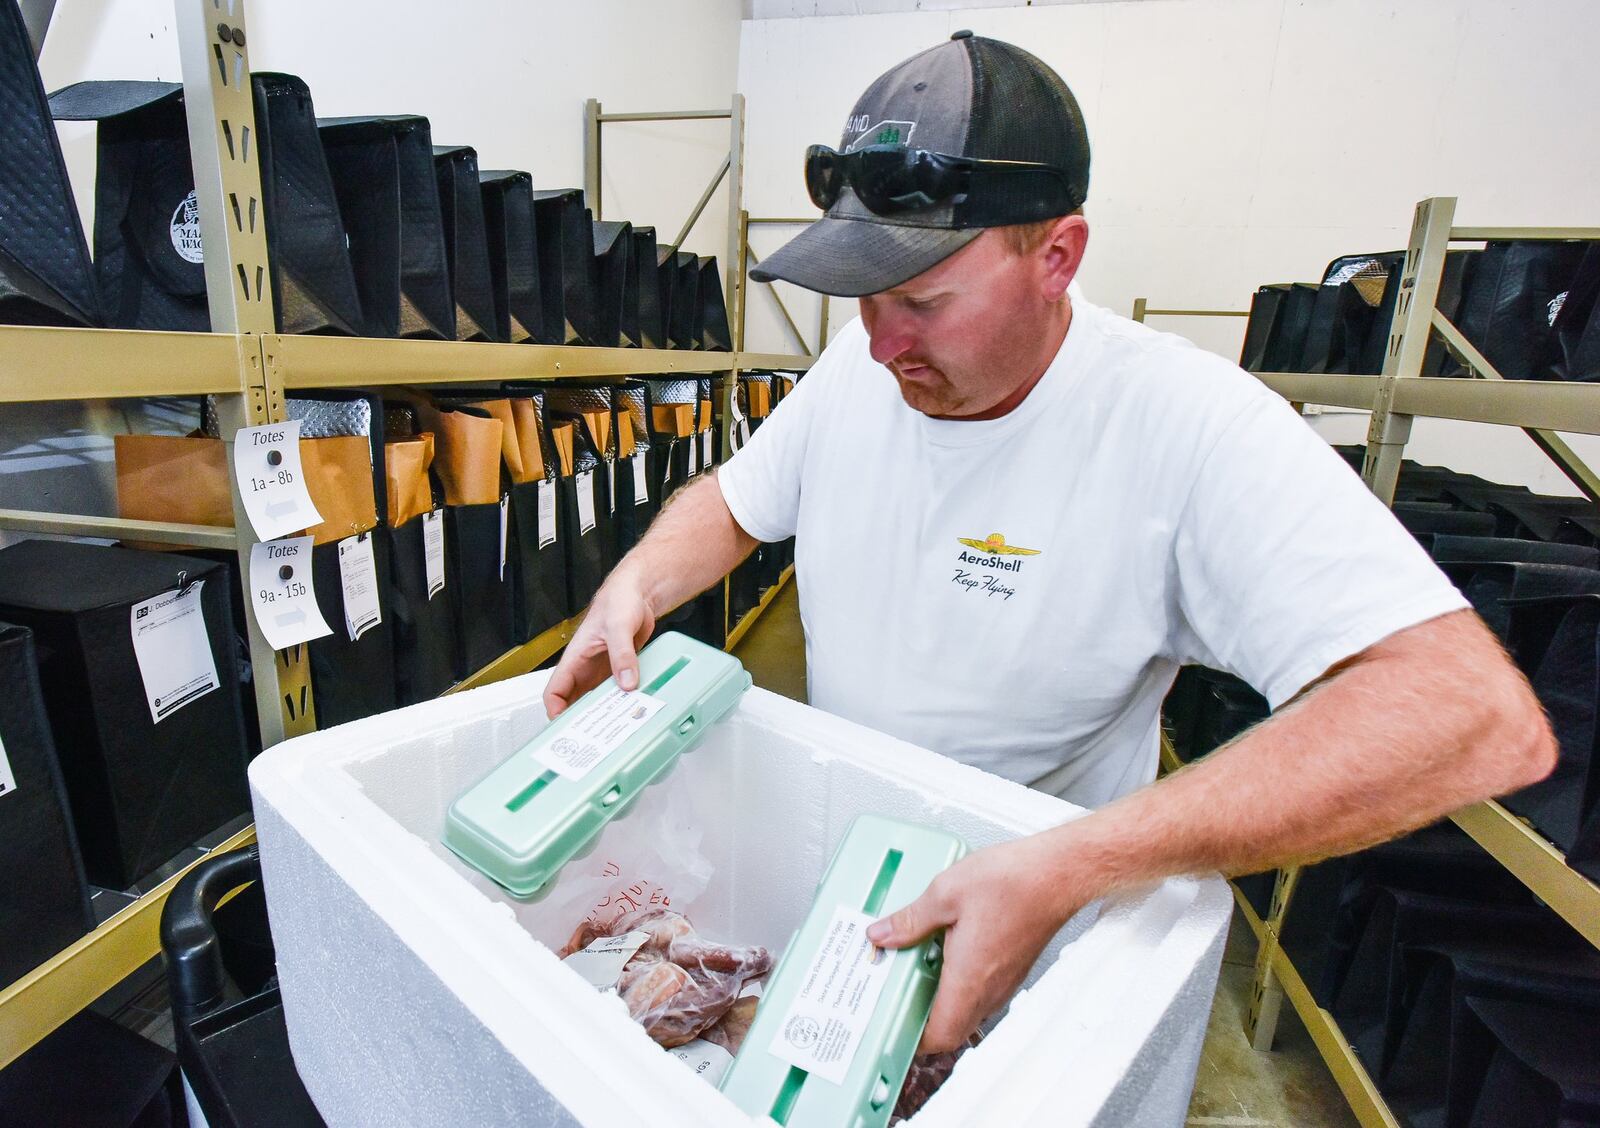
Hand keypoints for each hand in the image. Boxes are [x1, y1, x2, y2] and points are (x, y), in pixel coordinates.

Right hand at [542, 572, 655, 717]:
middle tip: (593, 738)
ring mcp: (602, 671)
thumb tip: (626, 682)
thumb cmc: (619, 600)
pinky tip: (631, 711)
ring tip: (613, 730)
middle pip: (574, 702)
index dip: (556, 712)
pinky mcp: (619, 671)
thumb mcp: (618, 627)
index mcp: (575, 657)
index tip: (566, 727)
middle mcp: (585, 668)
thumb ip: (622, 654)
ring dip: (603, 713)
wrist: (638, 593)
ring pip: (595, 700)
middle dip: (581, 720)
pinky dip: (621, 703)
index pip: (554, 692)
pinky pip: (616, 693)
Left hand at [866, 833, 1089, 1053]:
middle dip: (922, 1019)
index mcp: (969, 979)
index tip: (891, 1025)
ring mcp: (1004, 980)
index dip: (913, 1040)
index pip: (939, 1035)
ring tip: (914, 969)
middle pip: (952, 1027)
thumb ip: (910, 921)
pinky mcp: (1012, 966)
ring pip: (967, 1009)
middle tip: (896, 995)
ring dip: (940, 1000)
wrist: (1057, 873)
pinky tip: (945, 950)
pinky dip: (958, 982)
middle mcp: (989, 988)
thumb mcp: (945, 894)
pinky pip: (981, 990)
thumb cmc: (1012, 882)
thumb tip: (882, 935)